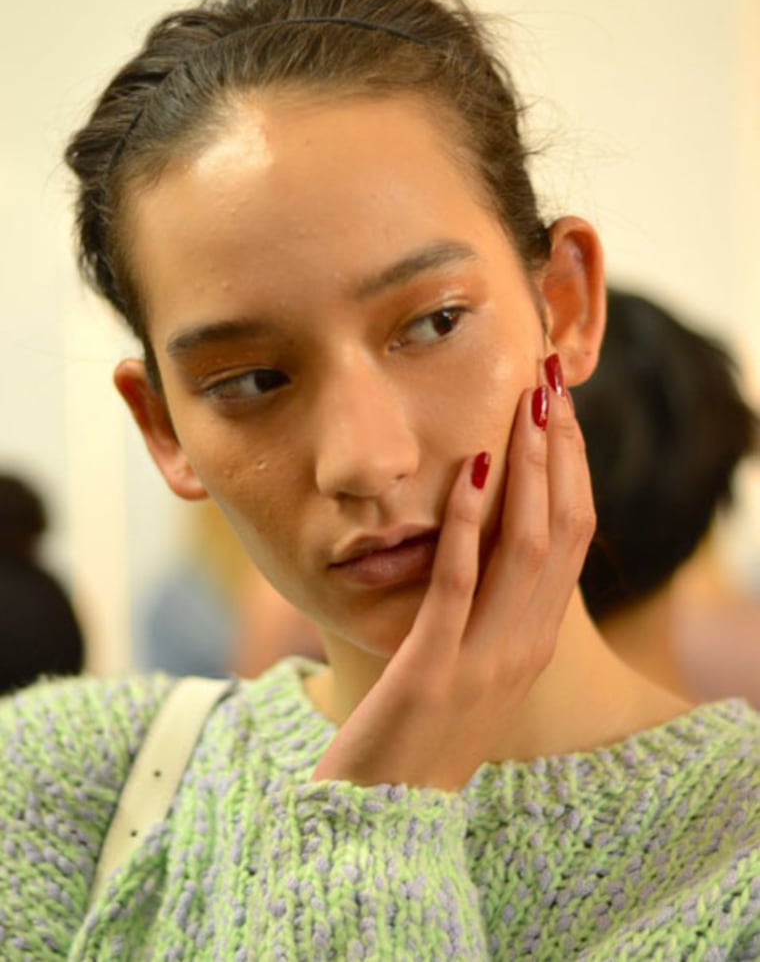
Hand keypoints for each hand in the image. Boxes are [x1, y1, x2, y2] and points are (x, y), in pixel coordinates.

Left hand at [312, 359, 595, 789]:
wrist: (384, 821)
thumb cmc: (419, 734)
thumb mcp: (468, 667)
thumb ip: (484, 611)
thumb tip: (479, 544)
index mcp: (533, 642)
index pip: (573, 540)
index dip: (572, 470)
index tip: (559, 411)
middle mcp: (524, 647)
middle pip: (563, 530)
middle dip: (559, 450)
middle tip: (550, 382)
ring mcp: (485, 660)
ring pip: (525, 548)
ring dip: (527, 470)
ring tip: (524, 405)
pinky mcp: (433, 669)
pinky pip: (459, 584)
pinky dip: (467, 523)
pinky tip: (467, 470)